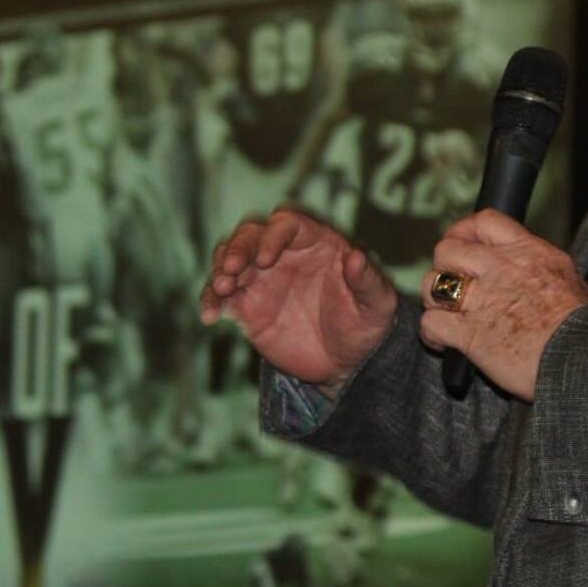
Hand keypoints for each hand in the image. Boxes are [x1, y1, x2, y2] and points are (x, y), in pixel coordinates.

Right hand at [200, 209, 397, 393]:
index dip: (272, 235)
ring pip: (230, 260)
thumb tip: (357, 256)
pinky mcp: (246, 306)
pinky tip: (210, 316)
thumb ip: (368, 280)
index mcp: (315, 242)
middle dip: (237, 248)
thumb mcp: (377, 305)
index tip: (265, 259)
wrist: (345, 362)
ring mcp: (261, 279)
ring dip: (219, 270)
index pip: (286, 223)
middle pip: (250, 235)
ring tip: (221, 290)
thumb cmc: (365, 324)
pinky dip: (210, 301)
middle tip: (230, 269)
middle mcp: (283, 254)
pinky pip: (220, 297)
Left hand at [419, 210, 587, 401]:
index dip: (466, 231)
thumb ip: (541, 265)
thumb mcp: (568, 278)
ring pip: (432, 284)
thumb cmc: (582, 326)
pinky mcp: (469, 335)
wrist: (581, 358)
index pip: (484, 221)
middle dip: (444, 266)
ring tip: (445, 313)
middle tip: (452, 283)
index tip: (464, 244)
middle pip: (447, 248)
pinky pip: (431, 324)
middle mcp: (499, 269)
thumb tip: (532, 265)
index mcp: (526, 251)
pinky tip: (442, 343)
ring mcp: (482, 301)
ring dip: (434, 299)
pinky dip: (431, 335)